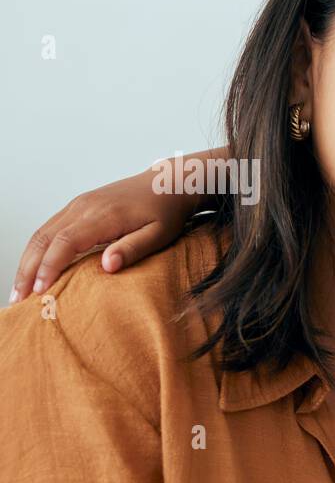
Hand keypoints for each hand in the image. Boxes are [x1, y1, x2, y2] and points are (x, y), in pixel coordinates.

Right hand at [11, 157, 205, 302]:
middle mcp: (83, 207)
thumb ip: (133, 249)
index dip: (49, 266)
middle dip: (28, 269)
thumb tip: (107, 266)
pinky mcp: (77, 207)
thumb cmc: (165, 211)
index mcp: (103, 215)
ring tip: (20, 289)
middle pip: (44, 238)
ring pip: (41, 233)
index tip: (40, 290)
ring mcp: (78, 205)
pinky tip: (33, 268)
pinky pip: (49, 228)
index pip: (65, 241)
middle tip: (19, 298)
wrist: (166, 184)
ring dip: (27, 261)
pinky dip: (37, 249)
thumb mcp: (159, 234)